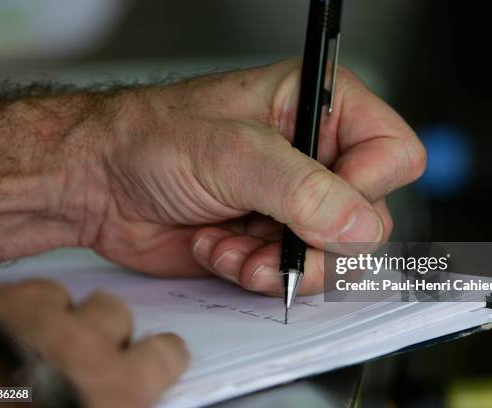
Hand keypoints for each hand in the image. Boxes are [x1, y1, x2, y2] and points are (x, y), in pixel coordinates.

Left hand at [0, 280, 187, 407]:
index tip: (150, 360)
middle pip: (114, 313)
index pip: (166, 351)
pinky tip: (5, 331)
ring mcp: (35, 324)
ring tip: (37, 339)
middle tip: (78, 354)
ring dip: (58, 314)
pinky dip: (17, 308)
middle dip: (101, 329)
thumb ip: (122, 401)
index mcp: (115, 389)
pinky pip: (21, 292)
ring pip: (67, 295)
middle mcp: (82, 349)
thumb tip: (130, 396)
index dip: (159, 356)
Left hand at [86, 59, 425, 294]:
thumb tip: (360, 227)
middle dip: (317, 240)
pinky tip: (220, 249)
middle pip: (369, 216)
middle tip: (272, 235)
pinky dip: (258, 274)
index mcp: (319, 107)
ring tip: (235, 247)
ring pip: (334, 255)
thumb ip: (302, 191)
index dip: (367, 187)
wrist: (99, 183)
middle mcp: (314, 155)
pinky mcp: (271, 238)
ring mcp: (294, 202)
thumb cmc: (151, 139)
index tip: (319, 203)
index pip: (392, 154)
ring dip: (282, 264)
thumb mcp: (232, 153)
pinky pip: (294, 274)